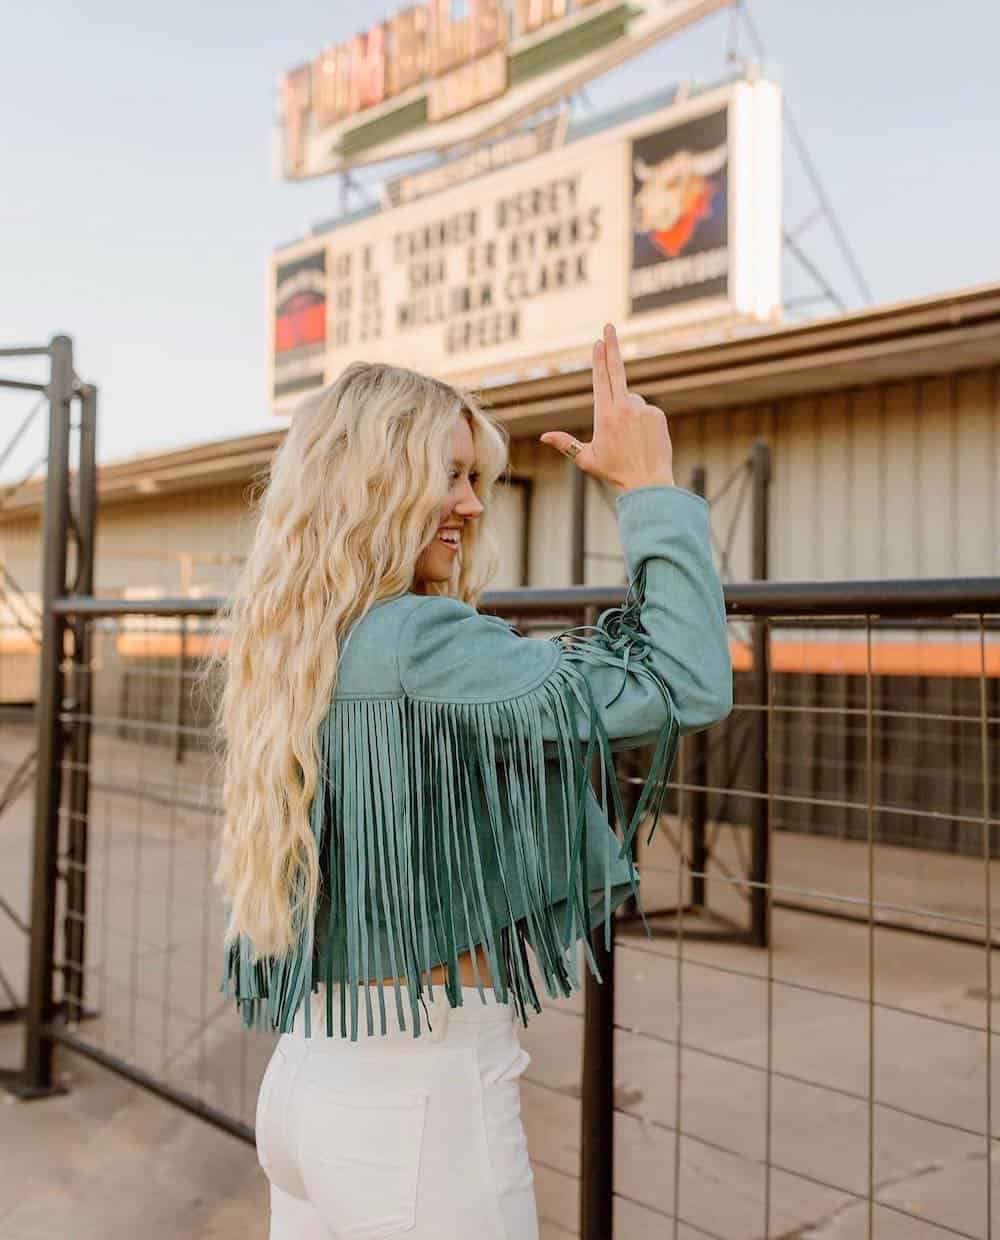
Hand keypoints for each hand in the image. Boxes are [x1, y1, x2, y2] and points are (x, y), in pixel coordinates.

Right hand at [539, 323, 674, 492]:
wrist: (648, 482)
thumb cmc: (614, 472)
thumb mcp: (586, 459)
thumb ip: (566, 444)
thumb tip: (544, 437)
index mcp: (605, 415)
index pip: (601, 380)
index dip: (599, 359)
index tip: (598, 341)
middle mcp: (624, 408)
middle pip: (617, 371)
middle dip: (611, 347)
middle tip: (609, 326)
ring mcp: (643, 409)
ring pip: (632, 402)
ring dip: (628, 413)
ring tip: (629, 440)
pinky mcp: (658, 414)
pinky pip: (646, 411)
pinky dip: (642, 420)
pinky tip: (642, 439)